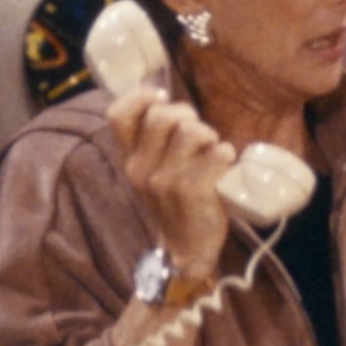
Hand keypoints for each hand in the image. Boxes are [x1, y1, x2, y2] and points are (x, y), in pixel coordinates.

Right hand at [109, 88, 235, 273]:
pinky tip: (224, 167)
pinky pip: (218, 153)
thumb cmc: (175, 200)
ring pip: (193, 131)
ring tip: (211, 150)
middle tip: (198, 133)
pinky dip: (226, 154)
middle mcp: (141, 169)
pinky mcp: (194, 192)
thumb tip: (166, 98)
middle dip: (187, 115)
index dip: (141, 96)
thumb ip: (154, 140)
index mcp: (129, 159)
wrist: (186, 248)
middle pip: (162, 115)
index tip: (162, 98)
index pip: (119, 114)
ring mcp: (166, 182)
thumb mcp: (152, 170)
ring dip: (209, 135)